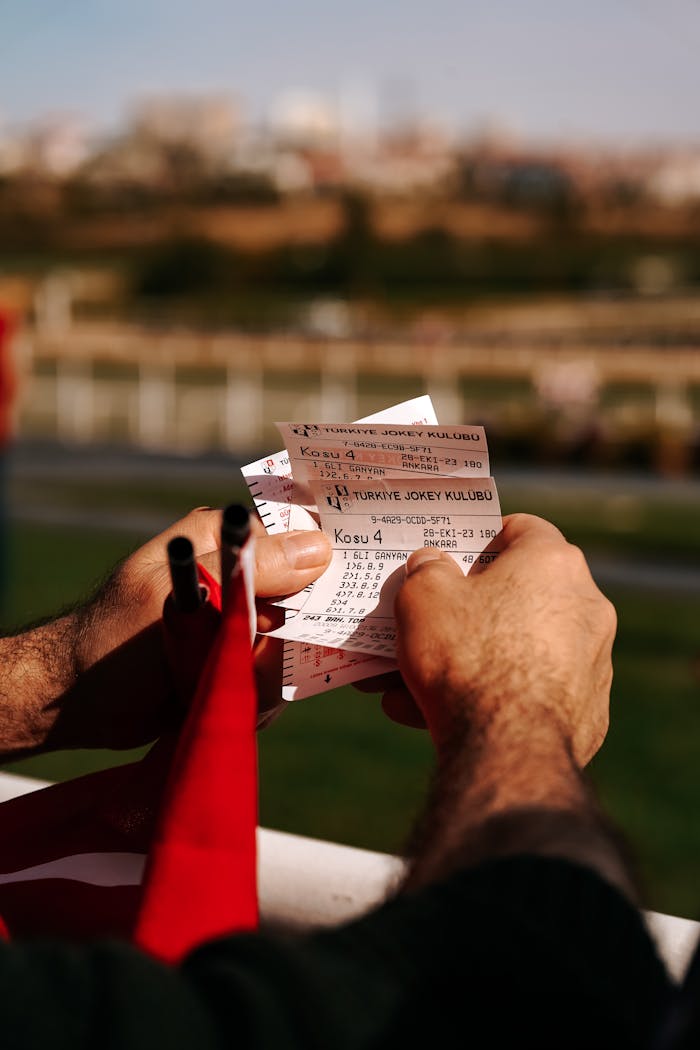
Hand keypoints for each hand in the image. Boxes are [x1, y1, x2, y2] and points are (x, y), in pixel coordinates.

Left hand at [39, 509, 329, 751]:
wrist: (78, 704)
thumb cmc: (114, 639)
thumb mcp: (185, 597)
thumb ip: (252, 573)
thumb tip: (320, 547)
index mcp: (223, 542)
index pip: (295, 540)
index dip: (321, 565)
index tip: (334, 590)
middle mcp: (238, 579)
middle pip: (305, 599)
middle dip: (293, 634)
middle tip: (258, 652)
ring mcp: (241, 624)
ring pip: (296, 647)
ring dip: (267, 672)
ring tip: (221, 679)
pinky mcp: (240, 662)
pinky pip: (278, 679)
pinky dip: (260, 697)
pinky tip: (228, 698)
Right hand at [390, 514, 615, 767]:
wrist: (507, 748)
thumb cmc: (466, 657)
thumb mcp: (424, 597)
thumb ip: (427, 570)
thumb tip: (433, 565)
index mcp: (552, 563)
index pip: (521, 528)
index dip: (480, 539)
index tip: (451, 558)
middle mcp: (586, 605)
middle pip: (516, 595)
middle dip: (465, 611)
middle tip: (424, 624)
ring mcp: (593, 661)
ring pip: (518, 649)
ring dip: (470, 660)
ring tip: (409, 683)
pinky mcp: (590, 712)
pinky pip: (531, 692)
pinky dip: (492, 698)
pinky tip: (436, 716)